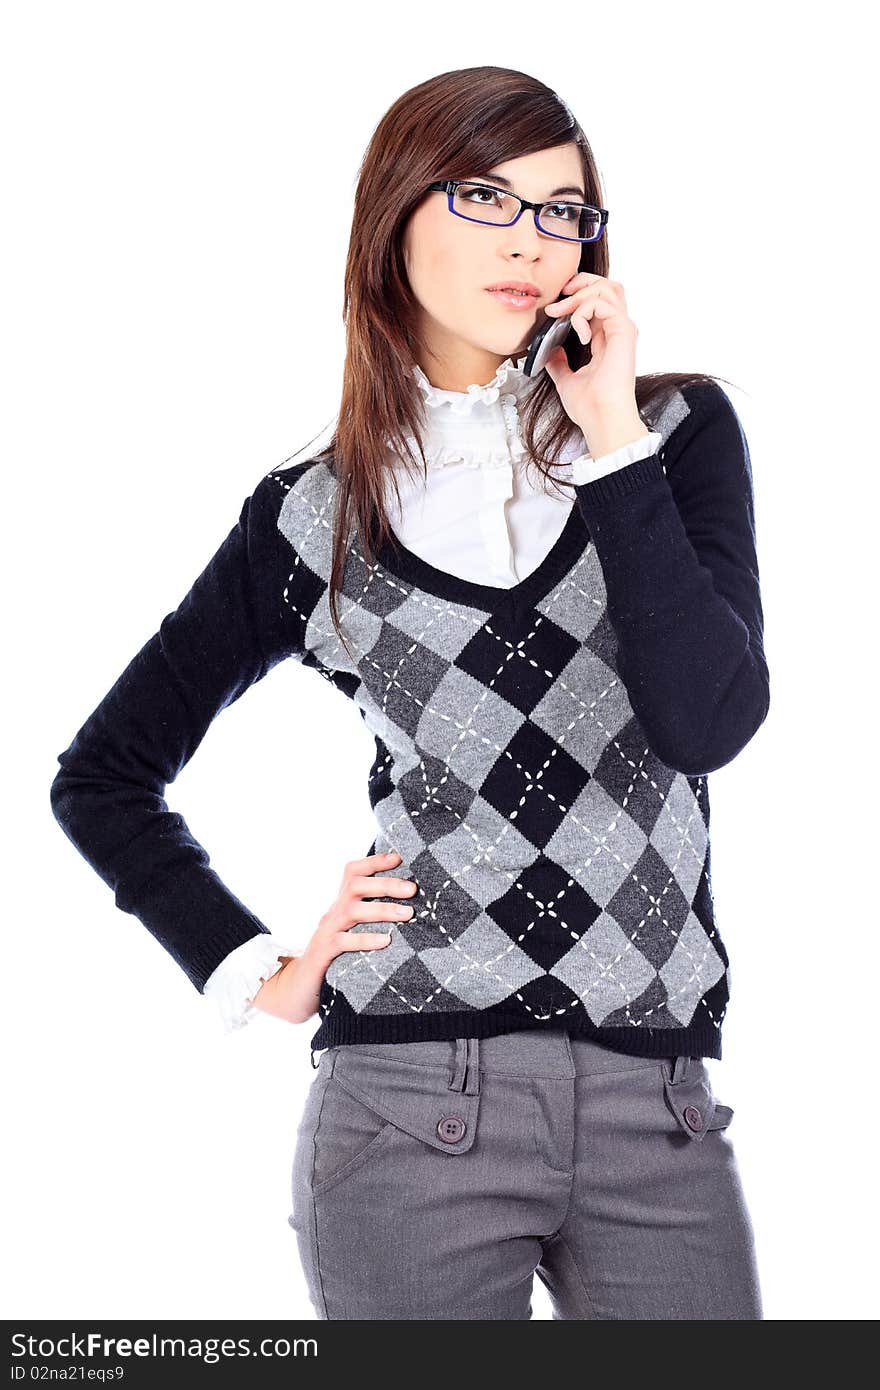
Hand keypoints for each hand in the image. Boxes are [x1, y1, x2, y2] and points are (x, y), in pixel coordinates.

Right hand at [249, 850, 416, 1024]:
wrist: (298, 990)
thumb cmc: (335, 960)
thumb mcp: (352, 934)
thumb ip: (371, 918)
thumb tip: (411, 908)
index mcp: (341, 905)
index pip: (352, 872)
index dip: (374, 861)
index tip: (399, 857)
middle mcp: (332, 913)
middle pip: (355, 886)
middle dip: (386, 884)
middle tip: (413, 889)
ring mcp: (325, 932)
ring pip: (351, 911)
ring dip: (381, 909)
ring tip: (408, 914)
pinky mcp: (322, 954)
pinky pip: (342, 942)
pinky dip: (365, 939)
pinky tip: (386, 940)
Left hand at [543, 272, 646, 451]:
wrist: (601, 419)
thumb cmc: (589, 407)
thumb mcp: (565, 379)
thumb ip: (559, 362)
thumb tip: (548, 351)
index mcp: (607, 340)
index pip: (598, 303)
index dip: (576, 296)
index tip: (554, 307)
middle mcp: (618, 331)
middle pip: (609, 287)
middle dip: (582, 283)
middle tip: (560, 294)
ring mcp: (623, 330)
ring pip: (608, 288)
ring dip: (579, 295)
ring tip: (561, 313)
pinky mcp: (624, 331)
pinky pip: (602, 303)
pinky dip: (583, 311)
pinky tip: (576, 332)